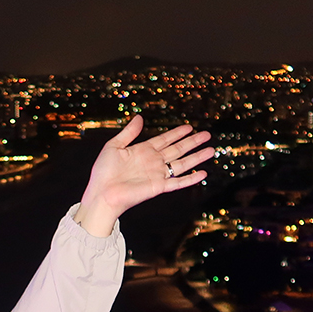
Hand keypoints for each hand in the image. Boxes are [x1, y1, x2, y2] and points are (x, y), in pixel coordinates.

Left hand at [74, 117, 213, 237]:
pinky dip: (190, 179)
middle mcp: (153, 162)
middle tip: (207, 134)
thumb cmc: (103, 172)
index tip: (189, 127)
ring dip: (197, 157)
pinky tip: (202, 173)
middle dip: (193, 142)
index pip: (165, 140)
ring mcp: (157, 175)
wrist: (102, 193)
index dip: (177, 133)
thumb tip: (140, 118)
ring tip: (211, 150)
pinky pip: (178, 182)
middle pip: (178, 149)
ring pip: (182, 164)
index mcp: (143, 151)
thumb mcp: (114, 146)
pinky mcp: (158, 187)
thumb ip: (128, 132)